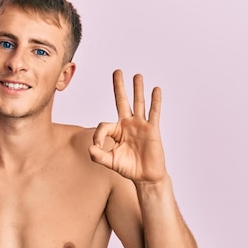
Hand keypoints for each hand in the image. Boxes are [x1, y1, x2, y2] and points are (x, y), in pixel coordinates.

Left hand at [88, 70, 166, 184]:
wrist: (145, 176)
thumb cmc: (128, 168)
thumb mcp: (110, 162)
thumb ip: (99, 156)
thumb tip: (91, 148)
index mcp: (116, 131)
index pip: (104, 125)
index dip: (98, 135)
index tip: (98, 146)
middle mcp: (127, 124)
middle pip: (122, 101)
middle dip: (119, 87)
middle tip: (117, 71)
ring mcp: (140, 125)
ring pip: (138, 104)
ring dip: (138, 89)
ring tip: (137, 76)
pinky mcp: (152, 129)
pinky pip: (153, 113)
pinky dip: (155, 101)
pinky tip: (156, 90)